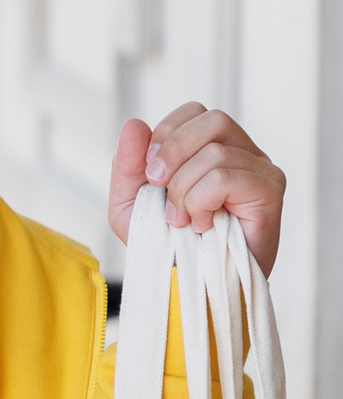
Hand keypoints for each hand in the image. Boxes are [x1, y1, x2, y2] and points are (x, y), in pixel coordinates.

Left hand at [110, 105, 285, 272]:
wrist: (186, 286)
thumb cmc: (164, 245)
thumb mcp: (129, 203)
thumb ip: (128, 163)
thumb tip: (134, 123)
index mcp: (213, 148)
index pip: (195, 112)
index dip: (166, 135)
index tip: (150, 173)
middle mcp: (244, 154)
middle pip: (212, 120)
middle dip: (172, 153)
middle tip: (159, 189)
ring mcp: (261, 172)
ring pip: (216, 153)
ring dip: (184, 190)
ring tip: (182, 220)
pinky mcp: (270, 192)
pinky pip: (226, 177)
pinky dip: (200, 202)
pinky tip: (201, 225)